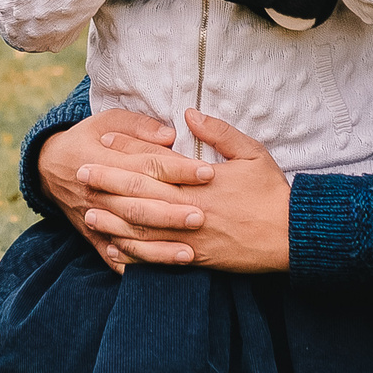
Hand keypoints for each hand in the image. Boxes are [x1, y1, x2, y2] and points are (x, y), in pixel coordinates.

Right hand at [39, 108, 212, 270]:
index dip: (178, 170)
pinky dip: (135, 267)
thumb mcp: (108, 120)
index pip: (147, 166)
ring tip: (189, 253)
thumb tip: (170, 136)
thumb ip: (139, 127)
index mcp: (104, 160)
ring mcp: (95, 218)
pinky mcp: (93, 236)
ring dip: (159, 248)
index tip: (207, 173)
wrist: (48, 167)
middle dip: (171, 213)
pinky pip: (115, 256)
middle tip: (203, 216)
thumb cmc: (88, 139)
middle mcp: (99, 193)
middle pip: (139, 205)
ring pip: (129, 236)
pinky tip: (157, 273)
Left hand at [79, 110, 290, 272]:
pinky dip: (133, 255)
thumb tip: (188, 114)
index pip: (155, 162)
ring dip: (113, 220)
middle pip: (140, 194)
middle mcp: (190, 208)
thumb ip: (218, 132)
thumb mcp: (252, 152)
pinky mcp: (196, 258)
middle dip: (108, 183)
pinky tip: (114, 250)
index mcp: (201, 180)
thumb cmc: (273, 192)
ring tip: (88, 212)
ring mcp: (191, 236)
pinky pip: (157, 258)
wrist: (292, 235)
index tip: (102, 142)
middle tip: (80, 174)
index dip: (126, 151)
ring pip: (142, 229)